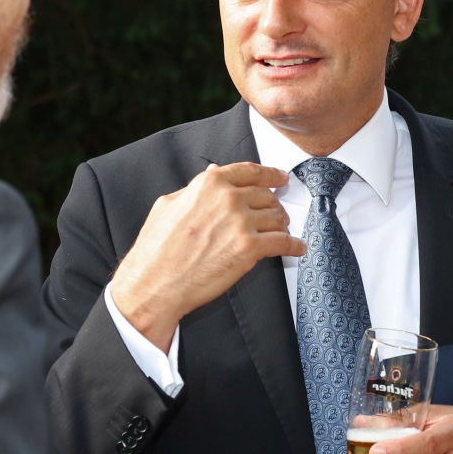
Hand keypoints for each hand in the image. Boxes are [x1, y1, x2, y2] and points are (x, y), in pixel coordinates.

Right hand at [109, 163, 304, 348]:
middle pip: (266, 196)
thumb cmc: (157, 248)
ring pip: (276, 218)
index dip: (270, 174)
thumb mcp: (169, 204)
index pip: (250, 172)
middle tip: (278, 214)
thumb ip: (195, 188)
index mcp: (210, 184)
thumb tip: (213, 172)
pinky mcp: (249, 249)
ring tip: (283, 231)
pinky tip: (297, 248)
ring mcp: (241, 223)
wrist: (155, 282)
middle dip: (274, 205)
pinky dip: (294, 246)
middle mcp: (228, 198)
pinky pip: (282, 242)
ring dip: (283, 226)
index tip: (280, 177)